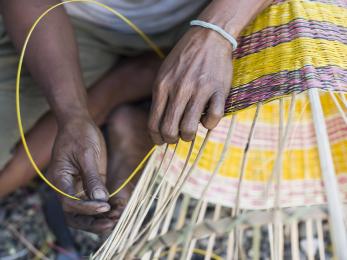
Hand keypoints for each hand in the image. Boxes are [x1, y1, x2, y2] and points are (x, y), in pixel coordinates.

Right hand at [47, 116, 113, 232]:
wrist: (79, 123)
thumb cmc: (79, 134)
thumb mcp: (86, 154)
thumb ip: (92, 177)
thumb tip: (100, 199)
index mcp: (59, 180)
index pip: (68, 204)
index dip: (86, 209)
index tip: (104, 206)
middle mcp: (66, 188)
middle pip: (75, 215)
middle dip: (92, 222)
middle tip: (112, 222)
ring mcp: (77, 188)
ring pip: (85, 212)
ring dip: (100, 217)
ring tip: (119, 216)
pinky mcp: (88, 184)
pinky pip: (95, 201)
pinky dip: (106, 206)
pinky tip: (119, 206)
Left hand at [148, 28, 232, 143]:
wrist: (209, 37)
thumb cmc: (184, 59)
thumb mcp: (164, 75)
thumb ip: (160, 98)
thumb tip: (158, 126)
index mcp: (162, 86)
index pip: (154, 123)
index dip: (156, 138)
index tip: (160, 142)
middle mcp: (179, 90)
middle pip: (169, 130)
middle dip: (172, 140)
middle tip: (176, 138)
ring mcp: (199, 90)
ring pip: (189, 128)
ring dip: (188, 136)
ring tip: (190, 131)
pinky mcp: (218, 91)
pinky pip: (213, 119)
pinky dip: (209, 125)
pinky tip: (207, 119)